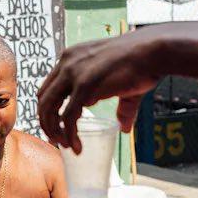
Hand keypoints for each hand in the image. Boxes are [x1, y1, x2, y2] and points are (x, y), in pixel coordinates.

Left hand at [37, 30, 161, 150]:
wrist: (153, 50)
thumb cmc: (142, 63)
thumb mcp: (121, 83)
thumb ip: (119, 104)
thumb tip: (123, 126)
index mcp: (71, 57)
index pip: (48, 86)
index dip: (48, 109)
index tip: (56, 126)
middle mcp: (67, 62)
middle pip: (43, 98)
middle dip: (46, 122)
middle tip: (57, 139)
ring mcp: (73, 72)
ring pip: (50, 108)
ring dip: (54, 131)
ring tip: (65, 146)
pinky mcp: (84, 84)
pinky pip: (68, 116)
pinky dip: (69, 135)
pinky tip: (76, 146)